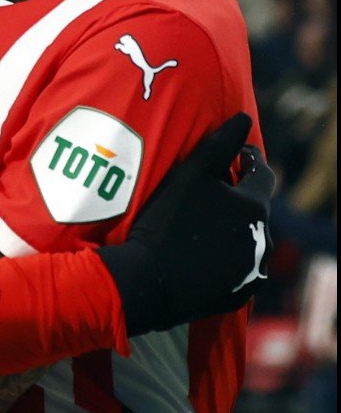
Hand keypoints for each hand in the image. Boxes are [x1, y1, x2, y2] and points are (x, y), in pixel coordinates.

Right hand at [96, 113, 275, 336]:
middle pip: (255, 210)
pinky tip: (202, 254)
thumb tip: (244, 119)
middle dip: (239, 197)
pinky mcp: (239, 293)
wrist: (150, 281)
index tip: (240, 154)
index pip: (262, 175)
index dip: (250, 160)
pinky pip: (237, 269)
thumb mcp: (190, 175)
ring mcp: (252, 269)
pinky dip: (226, 258)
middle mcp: (261, 239)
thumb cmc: (168, 222)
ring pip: (248, 240)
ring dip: (234, 229)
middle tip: (213, 191)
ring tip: (206, 224)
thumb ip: (219, 144)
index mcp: (254, 207)